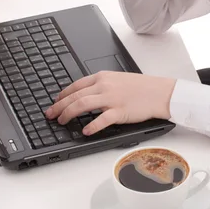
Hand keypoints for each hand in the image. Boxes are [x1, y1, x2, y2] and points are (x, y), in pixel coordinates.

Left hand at [45, 71, 176, 135]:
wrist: (159, 91)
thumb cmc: (140, 87)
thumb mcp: (118, 79)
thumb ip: (101, 85)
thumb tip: (85, 94)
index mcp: (103, 77)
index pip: (76, 85)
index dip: (62, 95)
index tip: (55, 102)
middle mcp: (105, 86)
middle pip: (75, 95)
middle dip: (59, 106)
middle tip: (50, 115)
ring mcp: (112, 98)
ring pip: (83, 104)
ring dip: (69, 113)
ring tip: (61, 122)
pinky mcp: (120, 111)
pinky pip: (102, 119)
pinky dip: (91, 126)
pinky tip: (85, 131)